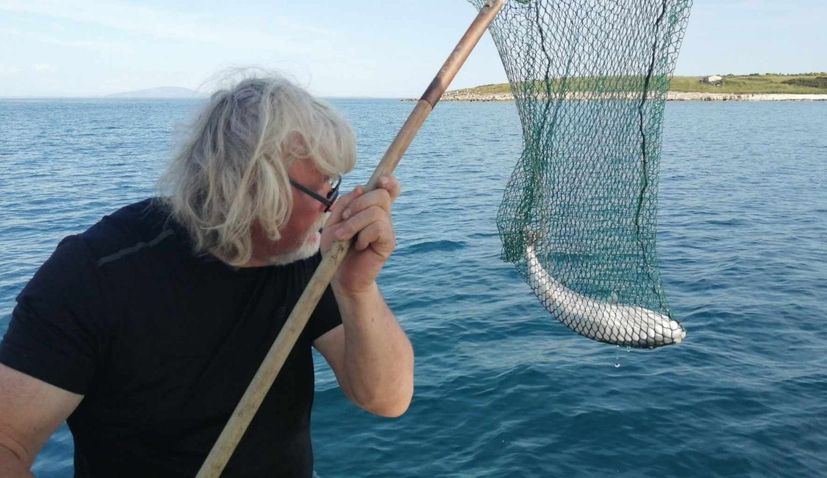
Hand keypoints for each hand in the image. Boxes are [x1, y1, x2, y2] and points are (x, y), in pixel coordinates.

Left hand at [321, 175, 399, 293]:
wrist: (341, 276)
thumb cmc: (336, 249)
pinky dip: (363, 235)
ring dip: (354, 224)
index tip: (381, 180)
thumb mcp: (333, 223)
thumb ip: (344, 204)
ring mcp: (387, 229)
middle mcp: (382, 217)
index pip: (388, 189)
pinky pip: (378, 228)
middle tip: (344, 220)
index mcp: (370, 209)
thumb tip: (360, 189)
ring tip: (345, 238)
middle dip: (357, 205)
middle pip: (380, 195)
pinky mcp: (388, 242)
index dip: (389, 181)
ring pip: (376, 212)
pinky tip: (358, 246)